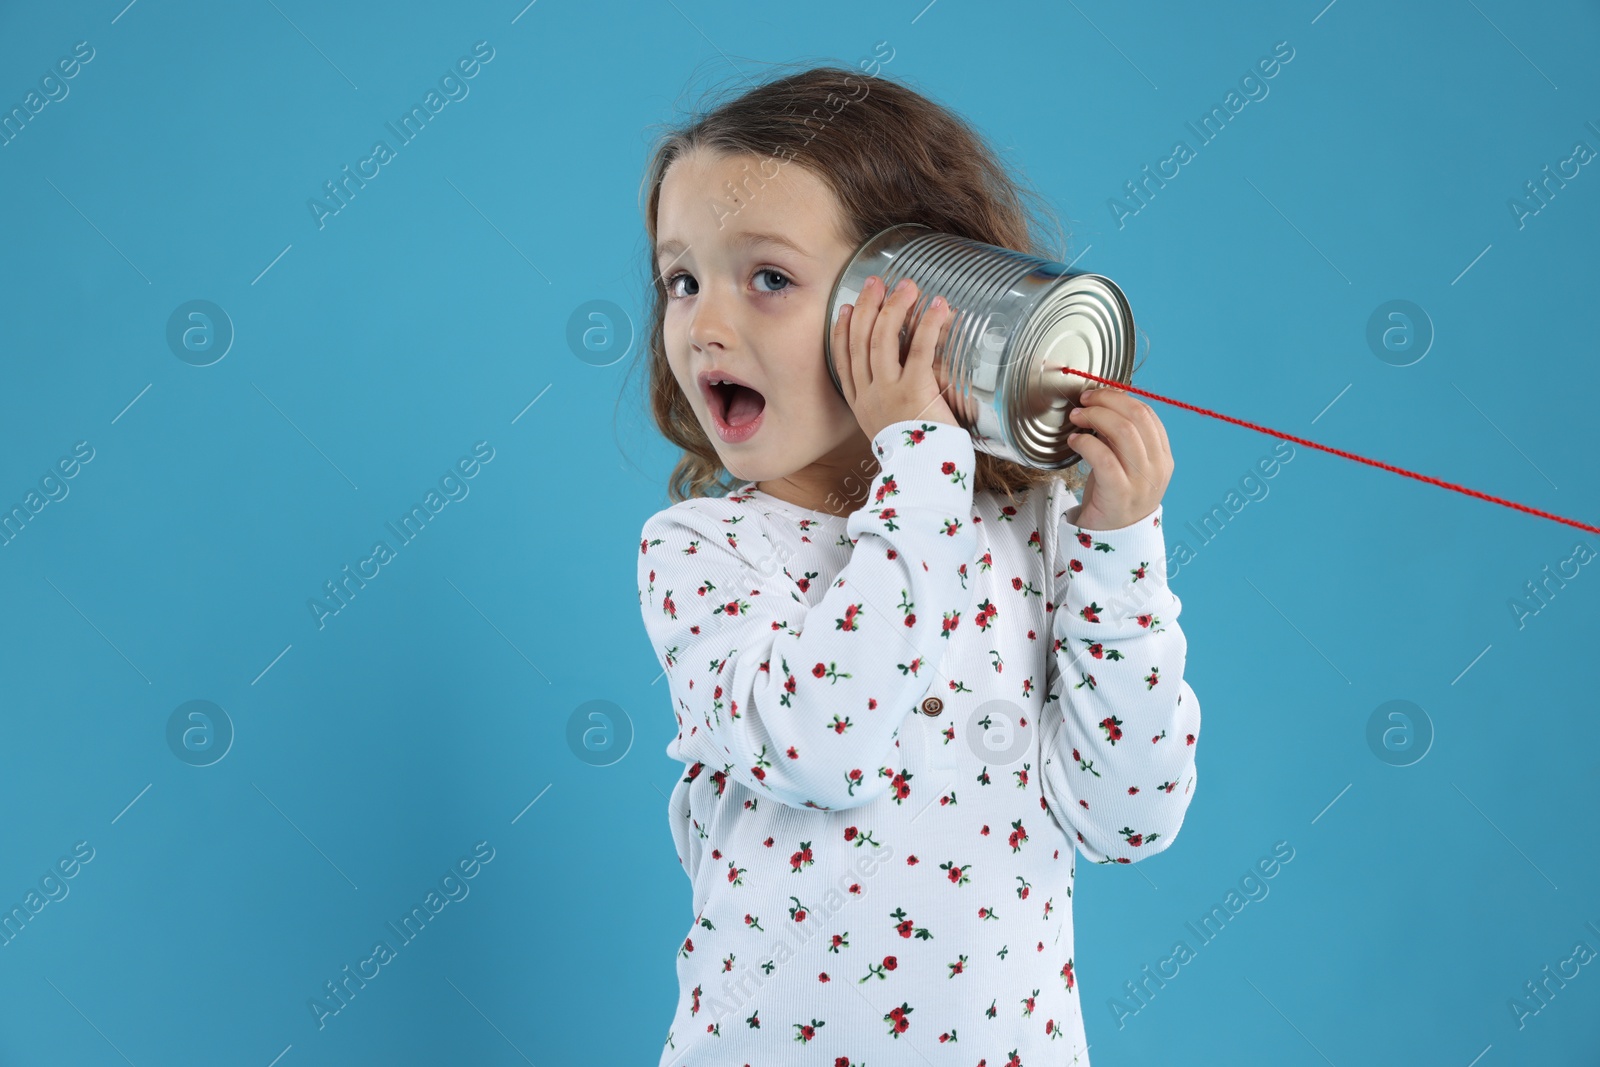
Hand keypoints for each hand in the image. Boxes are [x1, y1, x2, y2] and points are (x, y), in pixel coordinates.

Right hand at [832, 274, 958, 443]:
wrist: (922, 477)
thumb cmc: (915, 454)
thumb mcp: (889, 429)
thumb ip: (889, 405)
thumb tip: (903, 381)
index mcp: (860, 404)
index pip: (843, 359)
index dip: (842, 330)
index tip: (846, 307)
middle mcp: (869, 395)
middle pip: (860, 341)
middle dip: (867, 306)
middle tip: (876, 282)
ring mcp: (888, 393)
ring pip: (882, 339)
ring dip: (894, 307)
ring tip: (907, 287)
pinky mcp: (914, 392)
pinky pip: (918, 350)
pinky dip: (928, 324)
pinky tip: (936, 306)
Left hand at [1067, 386, 1172, 530]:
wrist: (1113, 540)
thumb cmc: (1115, 496)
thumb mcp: (1125, 463)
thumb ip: (1121, 437)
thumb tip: (1105, 401)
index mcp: (1163, 457)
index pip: (1147, 413)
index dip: (1120, 397)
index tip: (1097, 395)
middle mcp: (1157, 467)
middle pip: (1136, 416)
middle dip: (1106, 401)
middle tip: (1083, 402)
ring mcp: (1141, 482)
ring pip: (1123, 432)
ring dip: (1095, 417)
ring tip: (1076, 418)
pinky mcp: (1120, 494)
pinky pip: (1104, 457)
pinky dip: (1086, 443)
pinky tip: (1074, 442)